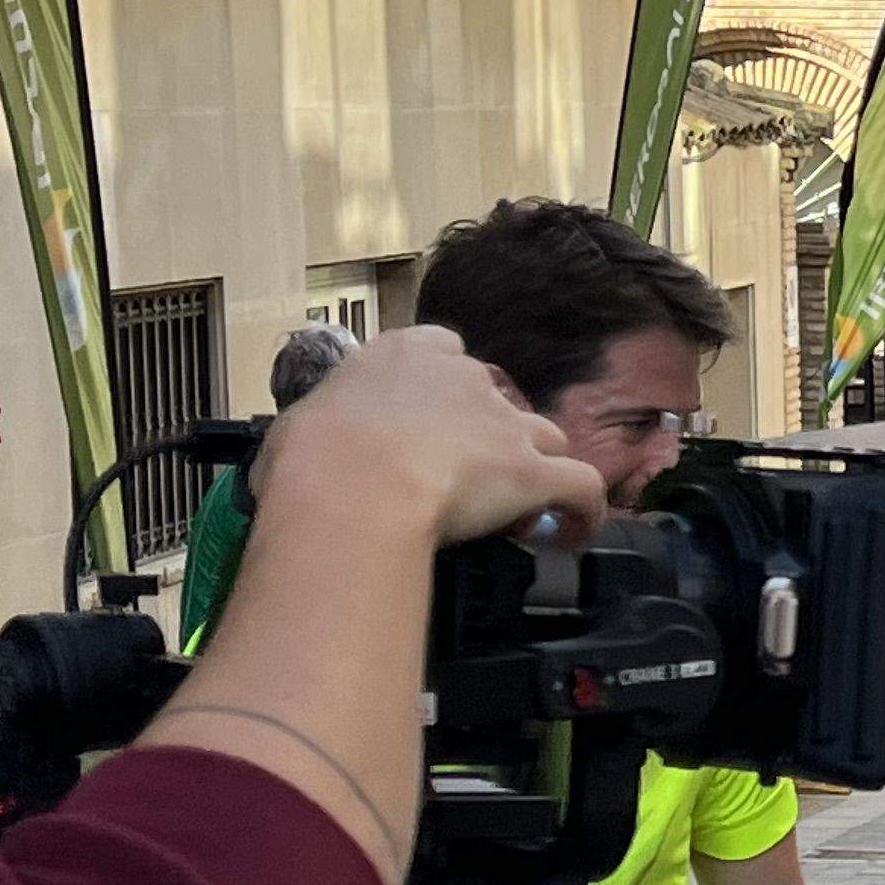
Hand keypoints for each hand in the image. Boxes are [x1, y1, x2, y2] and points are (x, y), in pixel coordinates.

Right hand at [264, 326, 602, 548]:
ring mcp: (505, 423)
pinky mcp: (535, 470)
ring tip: (520, 510)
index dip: (445, 389)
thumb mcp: (300, 426)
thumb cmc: (309, 461)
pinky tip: (573, 534)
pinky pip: (582, 486)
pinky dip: (584, 510)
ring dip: (536, 468)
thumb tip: (313, 457)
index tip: (436, 422)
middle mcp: (463, 378)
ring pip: (545, 438)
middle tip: (467, 480)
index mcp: (402, 355)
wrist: (351, 488)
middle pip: (498, 400)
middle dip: (491, 435)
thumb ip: (325, 429)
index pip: (443, 350)